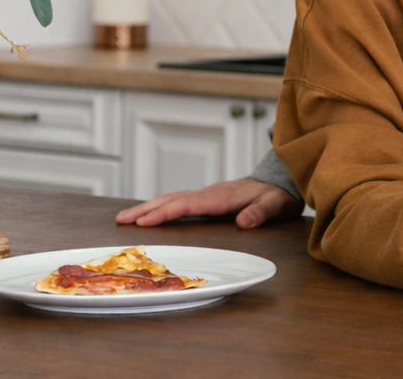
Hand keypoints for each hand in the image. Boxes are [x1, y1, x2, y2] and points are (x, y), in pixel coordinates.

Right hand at [114, 179, 301, 228]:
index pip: (189, 204)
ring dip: (149, 207)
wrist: (281, 182)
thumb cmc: (278, 196)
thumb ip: (261, 212)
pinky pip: (179, 201)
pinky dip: (161, 206)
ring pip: (173, 199)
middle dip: (146, 209)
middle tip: (121, 221)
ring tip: (125, 218)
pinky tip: (149, 214)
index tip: (144, 221)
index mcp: (223, 196)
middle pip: (174, 200)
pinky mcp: (207, 198)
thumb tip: (244, 221)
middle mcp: (210, 193)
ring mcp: (207, 194)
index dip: (166, 213)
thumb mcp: (276, 205)